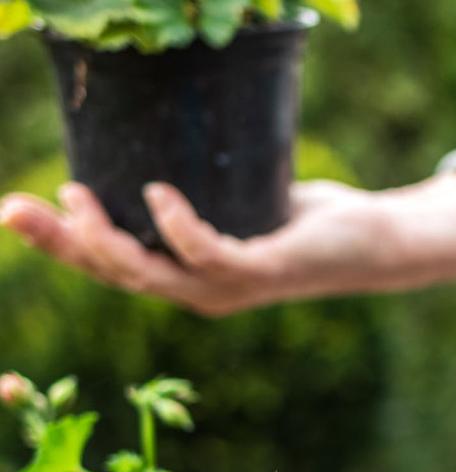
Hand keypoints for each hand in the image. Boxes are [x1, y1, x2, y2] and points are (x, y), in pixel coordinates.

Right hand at [0, 173, 455, 316]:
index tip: (20, 210)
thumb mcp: (239, 198)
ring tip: (75, 197)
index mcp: (190, 275)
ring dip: (108, 243)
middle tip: (16, 209)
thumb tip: (156, 143)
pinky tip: (157, 193)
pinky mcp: (264, 274)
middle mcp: (203, 291)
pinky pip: (209, 257)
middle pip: (118, 277)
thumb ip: (200, 189)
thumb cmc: (302, 220)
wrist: (369, 242)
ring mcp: (232, 288)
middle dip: (63, 246)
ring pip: (153, 277)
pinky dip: (180, 228)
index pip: (114, 267)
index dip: (62, 246)